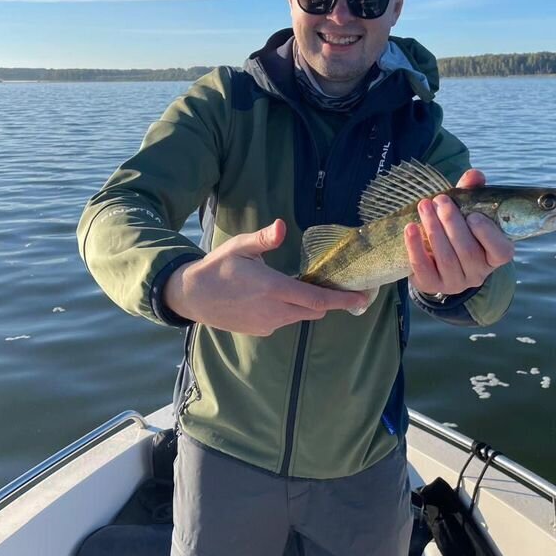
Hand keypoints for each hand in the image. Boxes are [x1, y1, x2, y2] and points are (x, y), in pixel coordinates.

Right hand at [163, 219, 368, 335]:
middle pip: (314, 310)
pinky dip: (289, 310)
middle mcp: (274, 311)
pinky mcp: (261, 330)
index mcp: (273, 288)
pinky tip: (276, 296)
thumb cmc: (218, 267)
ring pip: (300, 316)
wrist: (193, 296)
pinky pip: (285, 320)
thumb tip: (282, 225)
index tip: (362, 299)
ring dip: (306, 304)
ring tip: (299, 285)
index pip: (317, 300)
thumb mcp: (240, 247)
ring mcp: (268, 324)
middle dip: (327, 300)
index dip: (342, 301)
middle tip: (334, 285)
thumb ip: (264, 239)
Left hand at [404, 169, 514, 296]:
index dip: (488, 234)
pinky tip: (410, 228)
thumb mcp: (467, 212)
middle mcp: (478, 273)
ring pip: (446, 258)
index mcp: (494, 256)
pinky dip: (415, 247)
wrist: (435, 261)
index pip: (501, 251)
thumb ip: (472, 194)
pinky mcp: (433, 285)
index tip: (473, 216)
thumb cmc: (457, 232)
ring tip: (424, 207)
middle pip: (468, 251)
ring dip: (433, 230)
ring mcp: (456, 282)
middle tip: (439, 200)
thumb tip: (474, 175)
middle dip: (452, 223)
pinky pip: (424, 268)